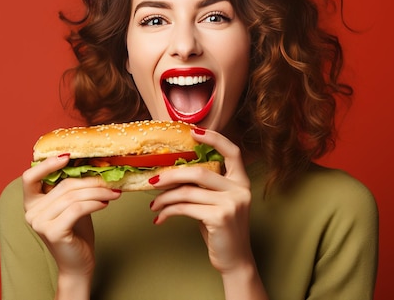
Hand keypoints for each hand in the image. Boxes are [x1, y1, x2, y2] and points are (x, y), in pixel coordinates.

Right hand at [22, 154, 121, 279]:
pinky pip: (77, 209)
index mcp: (31, 202)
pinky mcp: (53, 232)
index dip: (47, 164)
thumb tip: (93, 164)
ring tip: (113, 193)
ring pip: (72, 197)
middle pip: (63, 185)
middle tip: (110, 181)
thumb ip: (72, 188)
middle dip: (90, 181)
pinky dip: (94, 203)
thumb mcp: (71, 204)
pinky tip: (105, 203)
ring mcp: (39, 223)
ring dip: (97, 192)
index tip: (67, 156)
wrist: (77, 263)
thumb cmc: (76, 232)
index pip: (30, 177)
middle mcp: (31, 212)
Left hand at [148, 128, 253, 274]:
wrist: (234, 261)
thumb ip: (205, 187)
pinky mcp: (220, 217)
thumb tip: (172, 172)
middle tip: (152, 180)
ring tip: (153, 205)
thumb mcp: (216, 203)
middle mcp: (239, 189)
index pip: (232, 151)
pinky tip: (160, 218)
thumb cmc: (220, 230)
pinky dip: (168, 211)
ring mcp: (232, 203)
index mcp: (241, 181)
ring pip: (188, 191)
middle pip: (199, 171)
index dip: (213, 138)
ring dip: (164, 198)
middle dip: (170, 175)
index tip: (193, 132)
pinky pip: (185, 208)